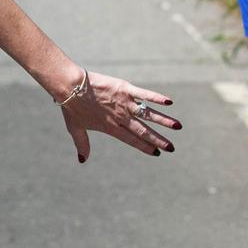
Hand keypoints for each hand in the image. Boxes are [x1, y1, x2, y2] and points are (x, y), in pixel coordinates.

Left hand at [58, 71, 180, 163]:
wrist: (69, 87)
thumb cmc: (72, 108)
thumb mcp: (75, 128)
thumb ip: (82, 144)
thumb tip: (82, 160)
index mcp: (111, 127)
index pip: (131, 139)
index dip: (144, 147)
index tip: (157, 153)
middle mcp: (120, 117)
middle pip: (143, 130)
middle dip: (158, 139)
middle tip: (172, 148)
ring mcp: (123, 103)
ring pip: (147, 113)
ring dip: (163, 120)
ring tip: (177, 126)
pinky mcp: (124, 89)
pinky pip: (143, 94)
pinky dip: (156, 97)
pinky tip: (169, 102)